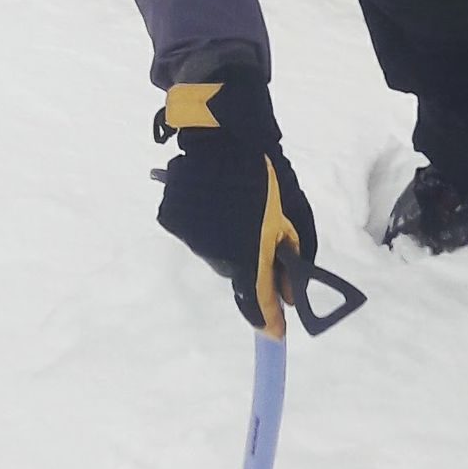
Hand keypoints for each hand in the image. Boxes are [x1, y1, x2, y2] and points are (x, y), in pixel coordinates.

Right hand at [155, 69, 317, 331]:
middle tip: (265, 239)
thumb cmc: (267, 173)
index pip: (257, 302)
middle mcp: (215, 254)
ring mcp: (191, 237)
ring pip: (217, 252)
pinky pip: (198, 233)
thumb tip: (290, 296)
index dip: (268, 320)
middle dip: (253, 265)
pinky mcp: (173, 221)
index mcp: (247, 254)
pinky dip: (209, 226)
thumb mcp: (294, 214)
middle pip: (237, 274)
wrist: (222, 135)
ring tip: (240, 208)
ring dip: (230, 241)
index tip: (277, 333)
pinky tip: (218, 201)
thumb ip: (294, 258)